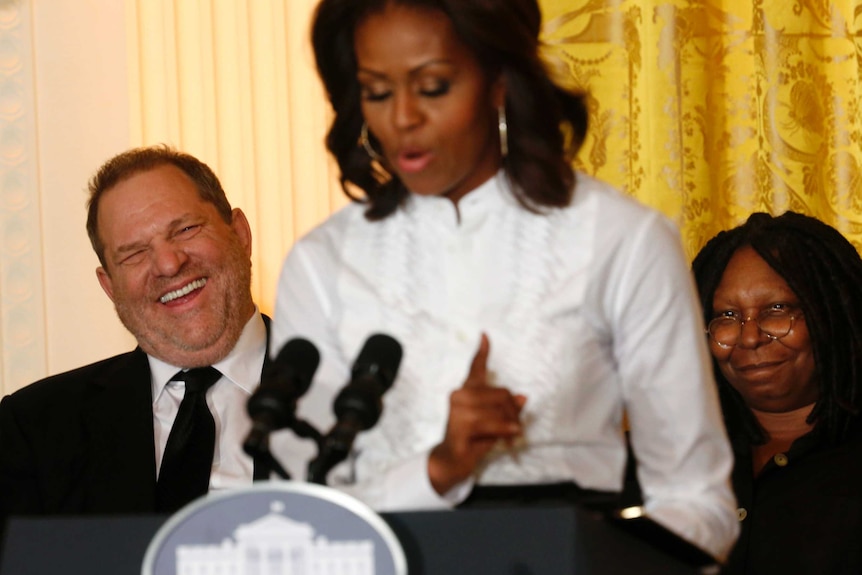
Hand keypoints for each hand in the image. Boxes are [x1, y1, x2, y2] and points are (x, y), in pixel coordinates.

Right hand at [428, 333, 526, 494]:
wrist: (452, 461)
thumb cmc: (474, 439)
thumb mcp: (495, 422)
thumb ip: (506, 408)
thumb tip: (522, 397)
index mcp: (467, 391)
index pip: (475, 367)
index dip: (482, 352)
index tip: (485, 335)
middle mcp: (460, 395)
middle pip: (502, 393)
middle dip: (514, 412)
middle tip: (516, 429)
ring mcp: (457, 409)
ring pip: (499, 409)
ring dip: (509, 425)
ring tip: (509, 437)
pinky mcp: (459, 425)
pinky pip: (491, 422)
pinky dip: (504, 430)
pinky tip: (509, 437)